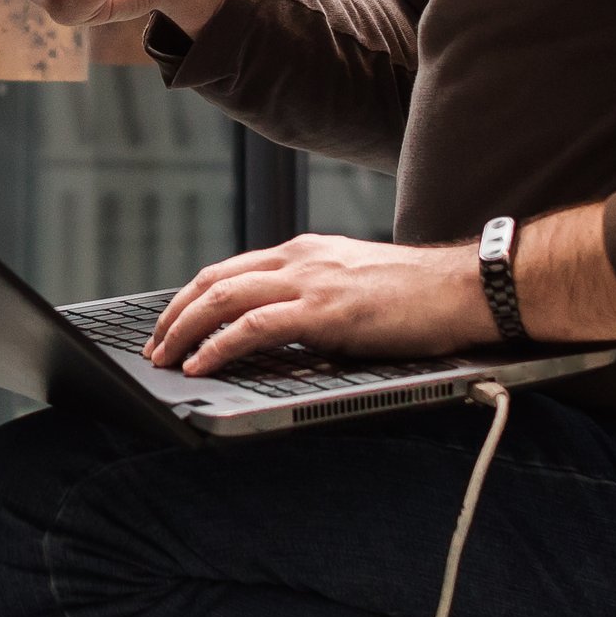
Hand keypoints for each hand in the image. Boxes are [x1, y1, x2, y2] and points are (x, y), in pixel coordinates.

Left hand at [144, 232, 490, 373]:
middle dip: (174, 315)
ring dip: (185, 331)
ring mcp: (310, 282)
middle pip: (213, 281)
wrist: (462, 288)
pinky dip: (219, 346)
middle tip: (153, 346)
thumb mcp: (350, 285)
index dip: (191, 299)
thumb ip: (311, 298)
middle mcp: (299, 259)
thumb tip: (278, 331)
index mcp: (303, 251)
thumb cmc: (417, 295)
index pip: (229, 271)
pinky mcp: (324, 312)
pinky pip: (254, 327)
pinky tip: (202, 365)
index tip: (170, 325)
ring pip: (224, 299)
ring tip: (165, 358)